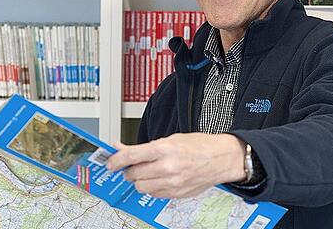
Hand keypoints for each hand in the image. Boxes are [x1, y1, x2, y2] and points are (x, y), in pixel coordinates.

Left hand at [106, 133, 246, 198]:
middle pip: (133, 174)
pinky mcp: (176, 194)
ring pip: (141, 187)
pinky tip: (159, 179)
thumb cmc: (199, 145)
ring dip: (139, 180)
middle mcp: (167, 167)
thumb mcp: (171, 139)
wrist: (221, 158)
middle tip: (133, 165)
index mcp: (164, 149)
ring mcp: (172, 183)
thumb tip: (122, 148)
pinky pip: (153, 194)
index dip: (116, 160)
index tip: (111, 162)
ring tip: (148, 172)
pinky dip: (152, 187)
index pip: (130, 156)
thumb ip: (145, 147)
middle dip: (129, 170)